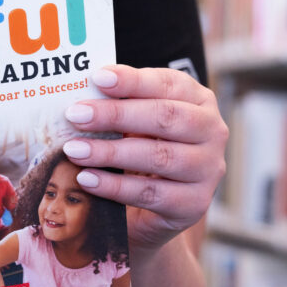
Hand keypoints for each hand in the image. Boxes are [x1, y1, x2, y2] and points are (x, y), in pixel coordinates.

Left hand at [62, 65, 227, 251]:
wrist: (153, 208)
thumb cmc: (141, 151)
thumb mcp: (135, 124)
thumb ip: (118, 106)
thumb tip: (82, 95)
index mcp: (198, 100)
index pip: (168, 84)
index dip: (133, 81)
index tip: (98, 78)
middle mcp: (212, 131)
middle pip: (165, 117)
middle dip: (116, 115)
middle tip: (76, 115)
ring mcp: (208, 169)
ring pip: (159, 156)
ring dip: (110, 152)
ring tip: (74, 150)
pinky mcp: (194, 204)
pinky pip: (150, 193)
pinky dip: (114, 186)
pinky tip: (87, 179)